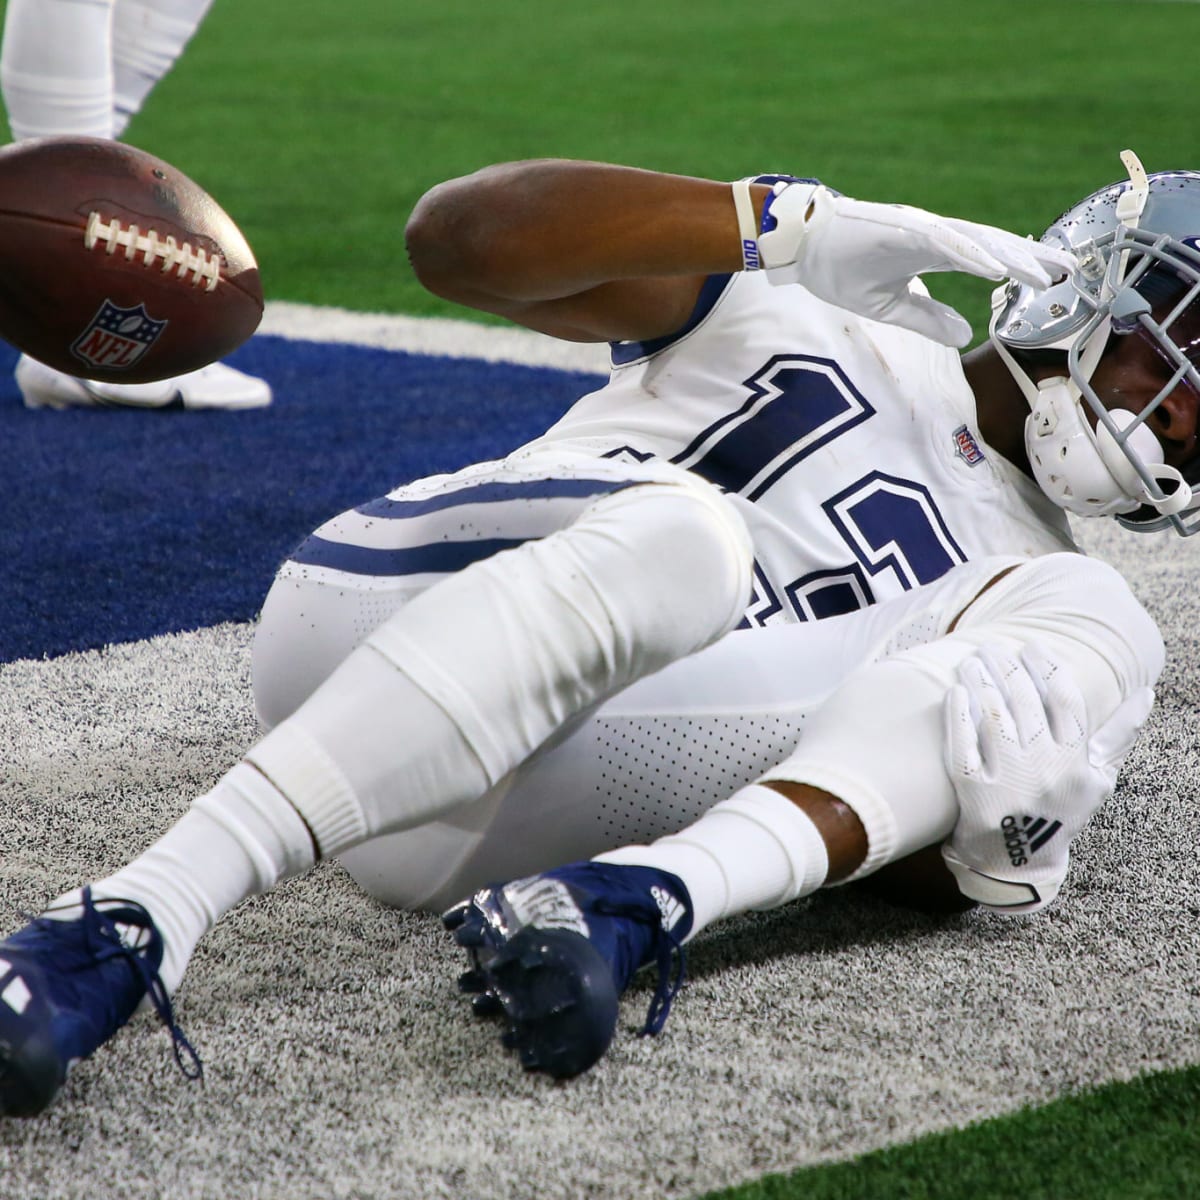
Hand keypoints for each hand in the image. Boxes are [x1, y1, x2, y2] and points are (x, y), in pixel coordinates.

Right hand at [756, 184, 1074, 346]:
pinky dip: (971, 253)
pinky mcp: (900, 229)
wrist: (800, 246)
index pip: (984, 257)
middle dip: (1029, 257)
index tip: (1051, 278)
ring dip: (1009, 256)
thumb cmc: (838, 269)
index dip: (1018, 266)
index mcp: (929, 250)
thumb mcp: (889, 306)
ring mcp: (918, 228)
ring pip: (974, 241)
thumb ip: (928, 318)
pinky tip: (995, 266)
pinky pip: (943, 243)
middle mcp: (931, 234)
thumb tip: (965, 333)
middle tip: (1068, 270)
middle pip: (990, 245)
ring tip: (1041, 270)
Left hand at [940, 643, 1152, 911]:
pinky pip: (963, 746)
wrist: (1019, 861)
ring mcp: (1009, 781)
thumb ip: (1118, 735)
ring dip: (981, 682)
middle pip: (1025, 702)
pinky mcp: (973, 794)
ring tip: (972, 661)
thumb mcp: (1097, 779)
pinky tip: (954, 692)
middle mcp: (1045, 769)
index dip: (1047, 667)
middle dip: (1008, 667)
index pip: (1064, 700)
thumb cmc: (1060, 810)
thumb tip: (1146, 693)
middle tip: (993, 647)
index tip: (1031, 646)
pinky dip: (957, 715)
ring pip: (993, 717)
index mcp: (1076, 761)